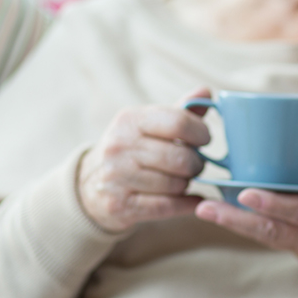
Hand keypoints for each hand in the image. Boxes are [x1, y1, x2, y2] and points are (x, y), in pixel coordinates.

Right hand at [78, 89, 210, 230]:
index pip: (178, 122)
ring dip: (186, 184)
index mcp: (130, 120)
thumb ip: (180, 111)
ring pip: (177, 184)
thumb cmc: (132, 149)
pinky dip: (187, 204)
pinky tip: (192, 200)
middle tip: (194, 165)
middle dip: (196, 164)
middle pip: (181, 158)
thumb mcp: (149, 125)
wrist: (90, 185)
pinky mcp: (121, 205)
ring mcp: (117, 177)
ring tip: (180, 179)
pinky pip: (168, 206)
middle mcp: (120, 146)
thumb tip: (207, 91)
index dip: (201, 132)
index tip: (204, 140)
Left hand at [195, 158, 297, 297]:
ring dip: (237, 225)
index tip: (247, 193)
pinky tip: (231, 215)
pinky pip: (276, 239)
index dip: (273, 204)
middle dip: (236, 219)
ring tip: (206, 209)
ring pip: (269, 237)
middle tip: (205, 207)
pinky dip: (252, 228)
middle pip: (272, 230)